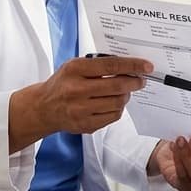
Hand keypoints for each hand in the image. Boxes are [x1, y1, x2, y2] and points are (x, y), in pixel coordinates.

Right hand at [8, 55, 149, 151]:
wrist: (44, 107)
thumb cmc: (63, 83)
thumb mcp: (74, 66)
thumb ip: (98, 65)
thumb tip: (129, 66)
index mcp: (75, 70)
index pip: (111, 66)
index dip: (133, 66)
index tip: (147, 66)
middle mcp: (77, 90)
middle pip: (117, 86)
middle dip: (134, 83)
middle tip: (141, 80)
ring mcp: (80, 110)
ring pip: (118, 103)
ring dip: (126, 96)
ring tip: (123, 92)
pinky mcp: (85, 125)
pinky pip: (113, 117)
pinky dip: (118, 109)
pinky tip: (112, 103)